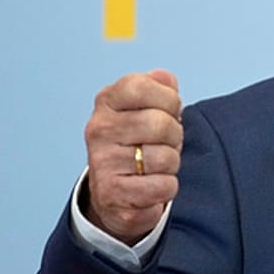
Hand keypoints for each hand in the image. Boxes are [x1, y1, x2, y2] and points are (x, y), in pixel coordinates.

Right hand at [83, 69, 182, 244]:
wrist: (114, 191)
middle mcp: (99, 130)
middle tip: (165, 143)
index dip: (167, 99)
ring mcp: (102, 163)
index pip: (141, 87)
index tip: (169, 110)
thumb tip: (165, 78)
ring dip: (171, 164)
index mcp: (106, 102)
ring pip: (165, 158)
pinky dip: (166, 188)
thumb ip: (160, 88)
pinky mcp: (113, 194)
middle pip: (160, 124)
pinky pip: (163, 186)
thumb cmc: (137, 143)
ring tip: (155, 165)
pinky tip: (151, 185)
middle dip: (174, 135)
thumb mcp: (146, 108)